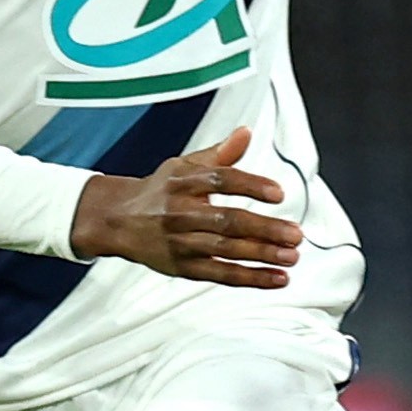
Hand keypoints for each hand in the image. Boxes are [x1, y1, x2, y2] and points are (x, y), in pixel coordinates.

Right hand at [73, 129, 299, 286]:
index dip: (251, 186)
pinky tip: (278, 278)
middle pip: (226, 221)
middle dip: (263, 229)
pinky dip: (251, 278)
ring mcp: (181, 242)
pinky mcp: (183, 267)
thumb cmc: (159, 191)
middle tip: (296, 234)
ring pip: (224, 250)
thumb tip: (246, 132)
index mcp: (183, 183)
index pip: (220, 181)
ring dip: (261, 255)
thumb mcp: (183, 166)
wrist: (115, 220)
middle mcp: (180, 213)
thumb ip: (219, 154)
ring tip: (292, 256)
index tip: (279, 193)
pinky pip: (220, 274)